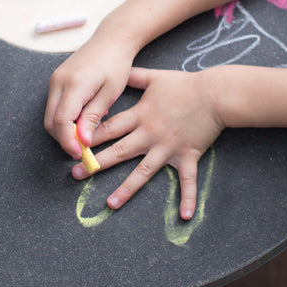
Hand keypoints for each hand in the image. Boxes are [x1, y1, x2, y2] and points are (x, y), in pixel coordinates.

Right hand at [44, 29, 138, 159]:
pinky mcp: (56, 79)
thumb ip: (94, 116)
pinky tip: (83, 117)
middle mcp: (58, 82)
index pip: (61, 121)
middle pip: (50, 122)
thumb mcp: (110, 92)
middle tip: (83, 149)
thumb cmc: (116, 64)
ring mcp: (54, 79)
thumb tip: (83, 140)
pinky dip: (64, 117)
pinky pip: (54, 105)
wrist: (111, 39)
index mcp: (74, 84)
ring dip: (64, 129)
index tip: (80, 154)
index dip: (68, 142)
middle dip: (64, 139)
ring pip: (50, 115)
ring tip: (86, 132)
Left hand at [73, 67, 223, 219]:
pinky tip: (184, 216)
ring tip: (110, 204)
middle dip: (95, 163)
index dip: (88, 136)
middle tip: (75, 175)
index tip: (71, 145)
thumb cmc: (185, 84)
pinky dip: (187, 198)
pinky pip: (188, 180)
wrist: (215, 93)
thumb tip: (118, 71)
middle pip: (119, 151)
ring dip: (126, 189)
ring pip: (143, 171)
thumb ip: (134, 76)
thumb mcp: (154, 77)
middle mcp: (150, 134)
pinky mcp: (187, 156)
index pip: (108, 128)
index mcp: (140, 115)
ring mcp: (168, 148)